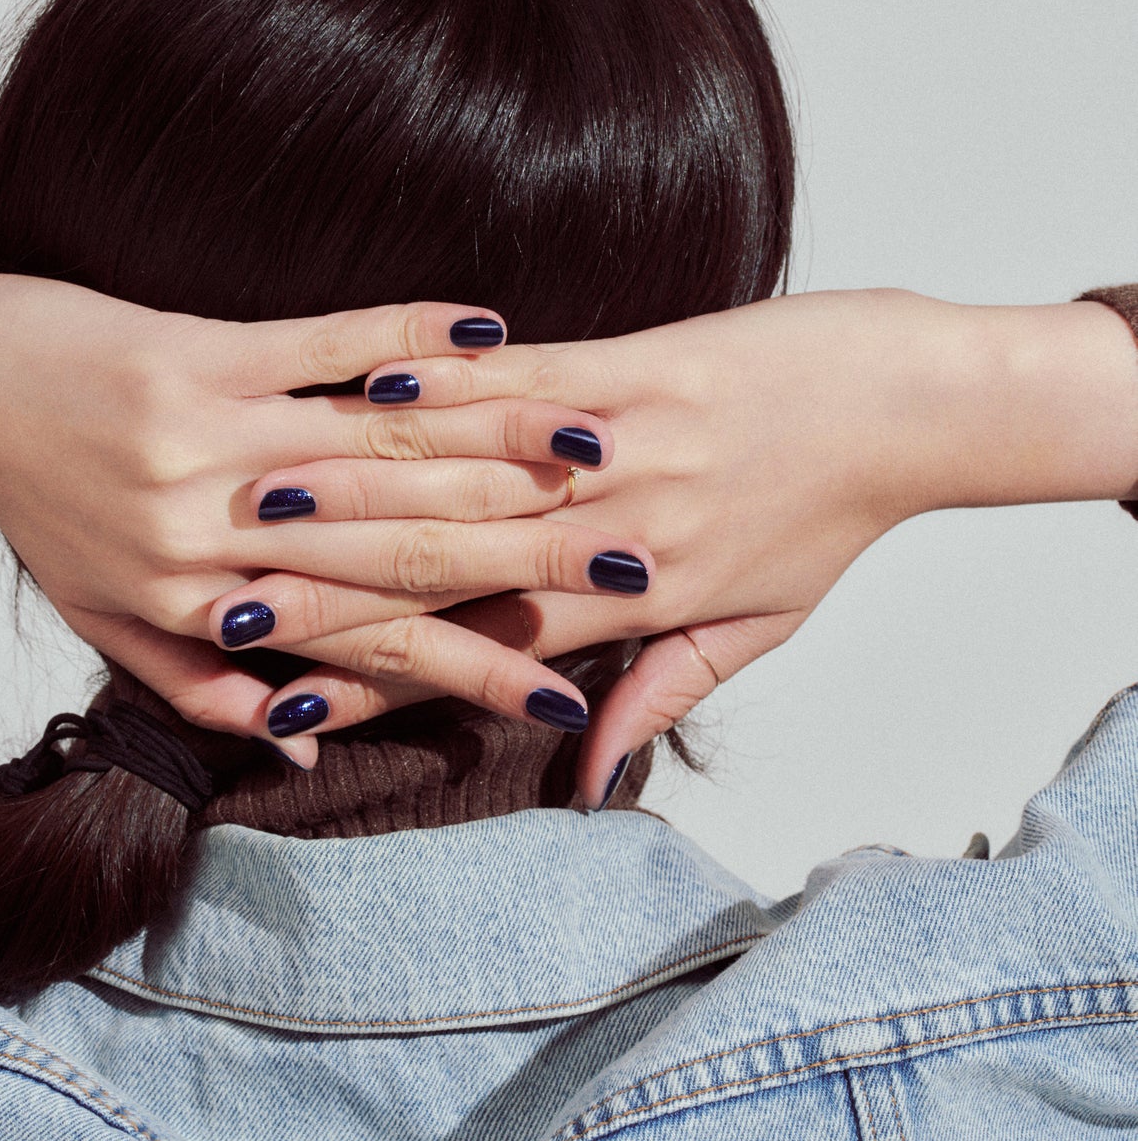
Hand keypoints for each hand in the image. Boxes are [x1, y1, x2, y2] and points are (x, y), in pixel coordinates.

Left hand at [0, 183, 648, 755]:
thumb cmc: (37, 504)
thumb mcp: (108, 618)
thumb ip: (204, 685)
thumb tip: (296, 745)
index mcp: (206, 610)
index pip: (367, 649)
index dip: (468, 672)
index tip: (560, 700)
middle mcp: (219, 538)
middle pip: (400, 553)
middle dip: (524, 562)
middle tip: (631, 573)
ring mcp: (211, 440)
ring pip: (384, 453)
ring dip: (497, 447)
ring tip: (595, 454)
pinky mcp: (198, 352)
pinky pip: (327, 343)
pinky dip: (410, 338)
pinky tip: (487, 330)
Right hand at [253, 289, 1137, 795]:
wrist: (910, 408)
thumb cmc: (827, 518)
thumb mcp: (755, 629)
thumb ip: (659, 696)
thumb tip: (587, 774)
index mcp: (636, 606)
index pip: (483, 652)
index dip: (383, 676)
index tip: (292, 704)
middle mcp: (616, 536)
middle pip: (453, 574)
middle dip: (334, 592)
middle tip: (229, 613)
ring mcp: (623, 448)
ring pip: (470, 478)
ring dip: (360, 491)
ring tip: (256, 509)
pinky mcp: (636, 366)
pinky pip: (519, 383)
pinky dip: (443, 385)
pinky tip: (367, 390)